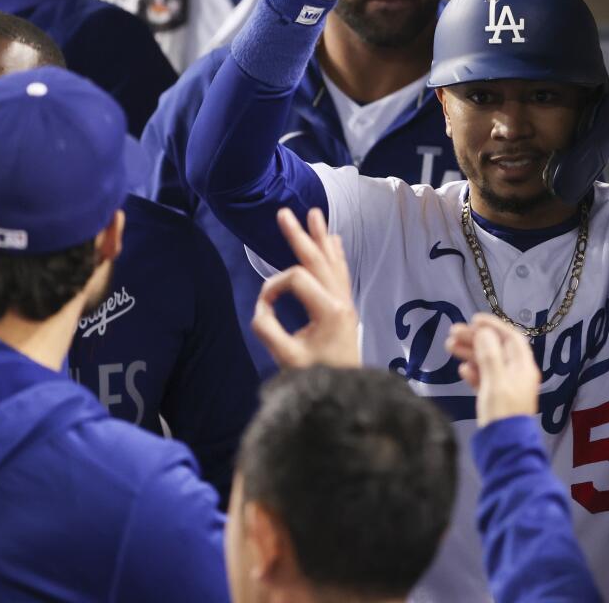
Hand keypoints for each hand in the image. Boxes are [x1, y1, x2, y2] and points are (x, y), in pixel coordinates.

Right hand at [251, 207, 359, 367]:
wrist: (346, 394)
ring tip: (314, 214)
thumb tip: (262, 308)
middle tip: (284, 213)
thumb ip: (268, 330)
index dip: (273, 286)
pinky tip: (334, 240)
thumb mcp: (286, 358)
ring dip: (321, 238)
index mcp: (329, 310)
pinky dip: (335, 254)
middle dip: (299, 235)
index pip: (295, 278)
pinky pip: (341, 273)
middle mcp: (341, 301)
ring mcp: (346, 303)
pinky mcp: (346, 308)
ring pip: (332, 262)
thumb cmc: (317, 378)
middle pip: (317, 260)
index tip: (262, 306)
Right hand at [446, 314, 540, 427]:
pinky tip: (462, 369)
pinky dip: (474, 372)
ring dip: (470, 353)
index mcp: (523, 366)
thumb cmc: (502, 412)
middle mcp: (517, 373)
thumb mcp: (495, 381)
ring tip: (449, 346)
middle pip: (496, 348)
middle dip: (475, 338)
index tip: (473, 319)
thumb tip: (484, 332)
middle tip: (452, 332)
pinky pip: (485, 379)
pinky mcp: (496, 399)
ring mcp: (507, 386)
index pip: (510, 337)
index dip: (493, 325)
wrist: (504, 448)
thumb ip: (489, 355)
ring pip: (488, 363)